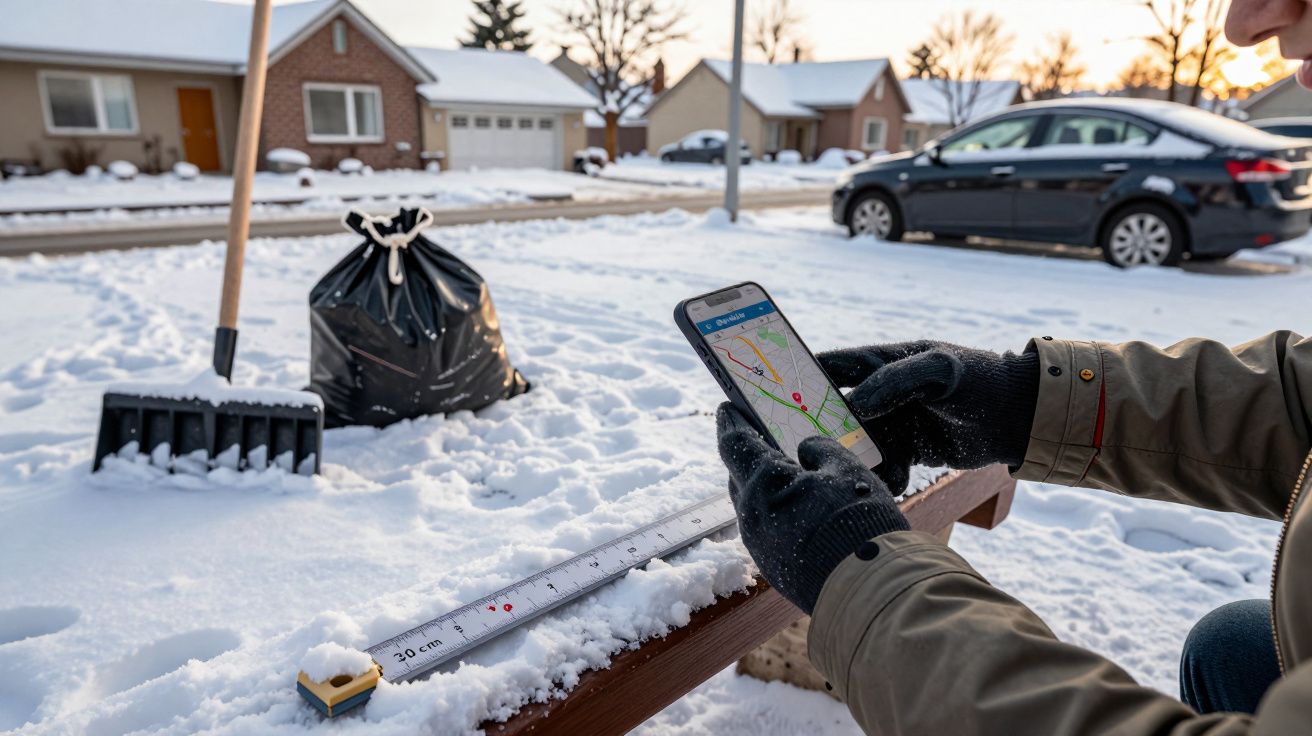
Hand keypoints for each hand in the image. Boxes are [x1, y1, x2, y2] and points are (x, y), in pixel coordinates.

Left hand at [717, 403, 908, 613]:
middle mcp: (752, 518)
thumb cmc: (859, 525)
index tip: (727, 408)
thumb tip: (805, 450)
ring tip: (784, 470)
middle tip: (760, 435)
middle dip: (747, 454)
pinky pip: (766, 528)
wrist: (870, 594)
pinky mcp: (775, 568)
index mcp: (763, 487)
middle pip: (739, 476)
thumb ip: (821, 450)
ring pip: (753, 504)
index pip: (734, 445)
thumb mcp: (847, 470)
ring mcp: (761, 547)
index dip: (731, 423)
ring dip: (763, 485)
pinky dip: (775, 509)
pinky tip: (798, 506)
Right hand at [818, 341, 1038, 494]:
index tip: (774, 394)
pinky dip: (883, 476)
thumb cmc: (981, 380)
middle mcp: (881, 392)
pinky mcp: (908, 450)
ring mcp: (893, 422)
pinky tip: (895, 482)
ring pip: (857, 444)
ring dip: (857, 461)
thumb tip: (854, 404)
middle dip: (824, 431)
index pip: (830, 366)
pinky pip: (882, 466)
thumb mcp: (939, 370)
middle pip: (836, 412)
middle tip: (811, 450)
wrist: (1022, 417)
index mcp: (882, 362)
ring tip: (861, 473)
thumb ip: (895, 381)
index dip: (800, 376)